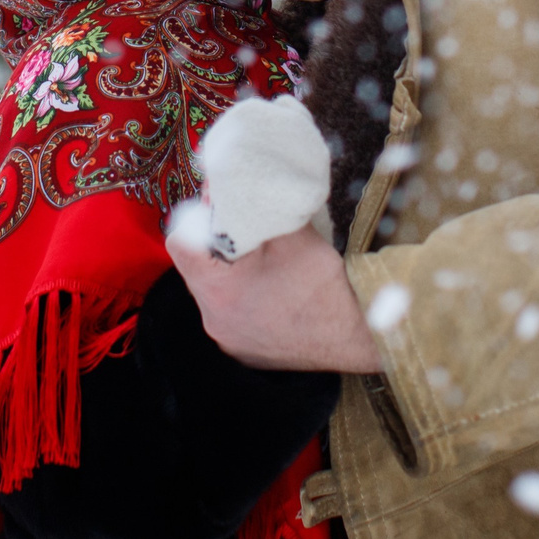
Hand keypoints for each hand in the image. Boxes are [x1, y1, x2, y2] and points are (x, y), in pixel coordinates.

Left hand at [166, 222, 385, 372]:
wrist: (357, 338)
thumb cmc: (326, 287)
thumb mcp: (292, 235)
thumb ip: (257, 209)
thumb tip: (232, 186)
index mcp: (219, 290)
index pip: (180, 243)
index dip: (195, 219)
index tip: (216, 209)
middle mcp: (214, 320)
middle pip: (196, 267)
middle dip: (215, 243)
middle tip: (241, 228)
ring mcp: (227, 339)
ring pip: (213, 291)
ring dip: (229, 271)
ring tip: (259, 259)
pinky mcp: (241, 351)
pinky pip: (229, 314)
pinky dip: (241, 296)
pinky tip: (268, 288)